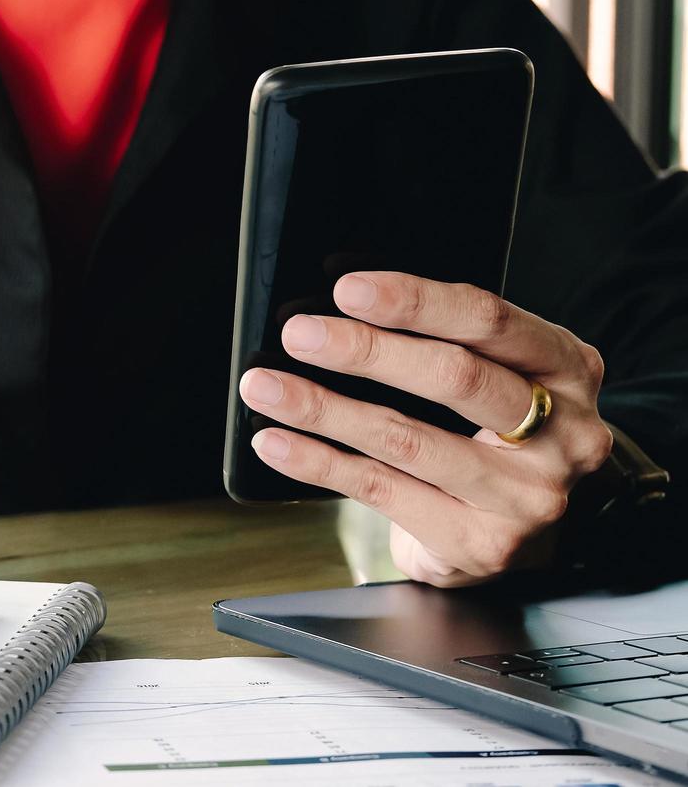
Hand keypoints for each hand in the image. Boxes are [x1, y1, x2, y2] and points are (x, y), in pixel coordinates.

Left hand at [239, 272, 613, 586]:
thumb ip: (444, 340)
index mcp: (566, 369)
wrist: (532, 534)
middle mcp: (562, 432)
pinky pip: (381, 490)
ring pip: (407, 439)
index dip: (416, 301)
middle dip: (366, 351)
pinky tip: (277, 442)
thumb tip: (340, 309)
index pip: (489, 321)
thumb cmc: (497, 434)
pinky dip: (317, 462)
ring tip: (266, 388)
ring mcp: (525, 495)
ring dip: (323, 409)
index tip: (348, 290)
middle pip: (455, 378)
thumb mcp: (496, 374)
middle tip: (300, 335)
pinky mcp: (480, 542)